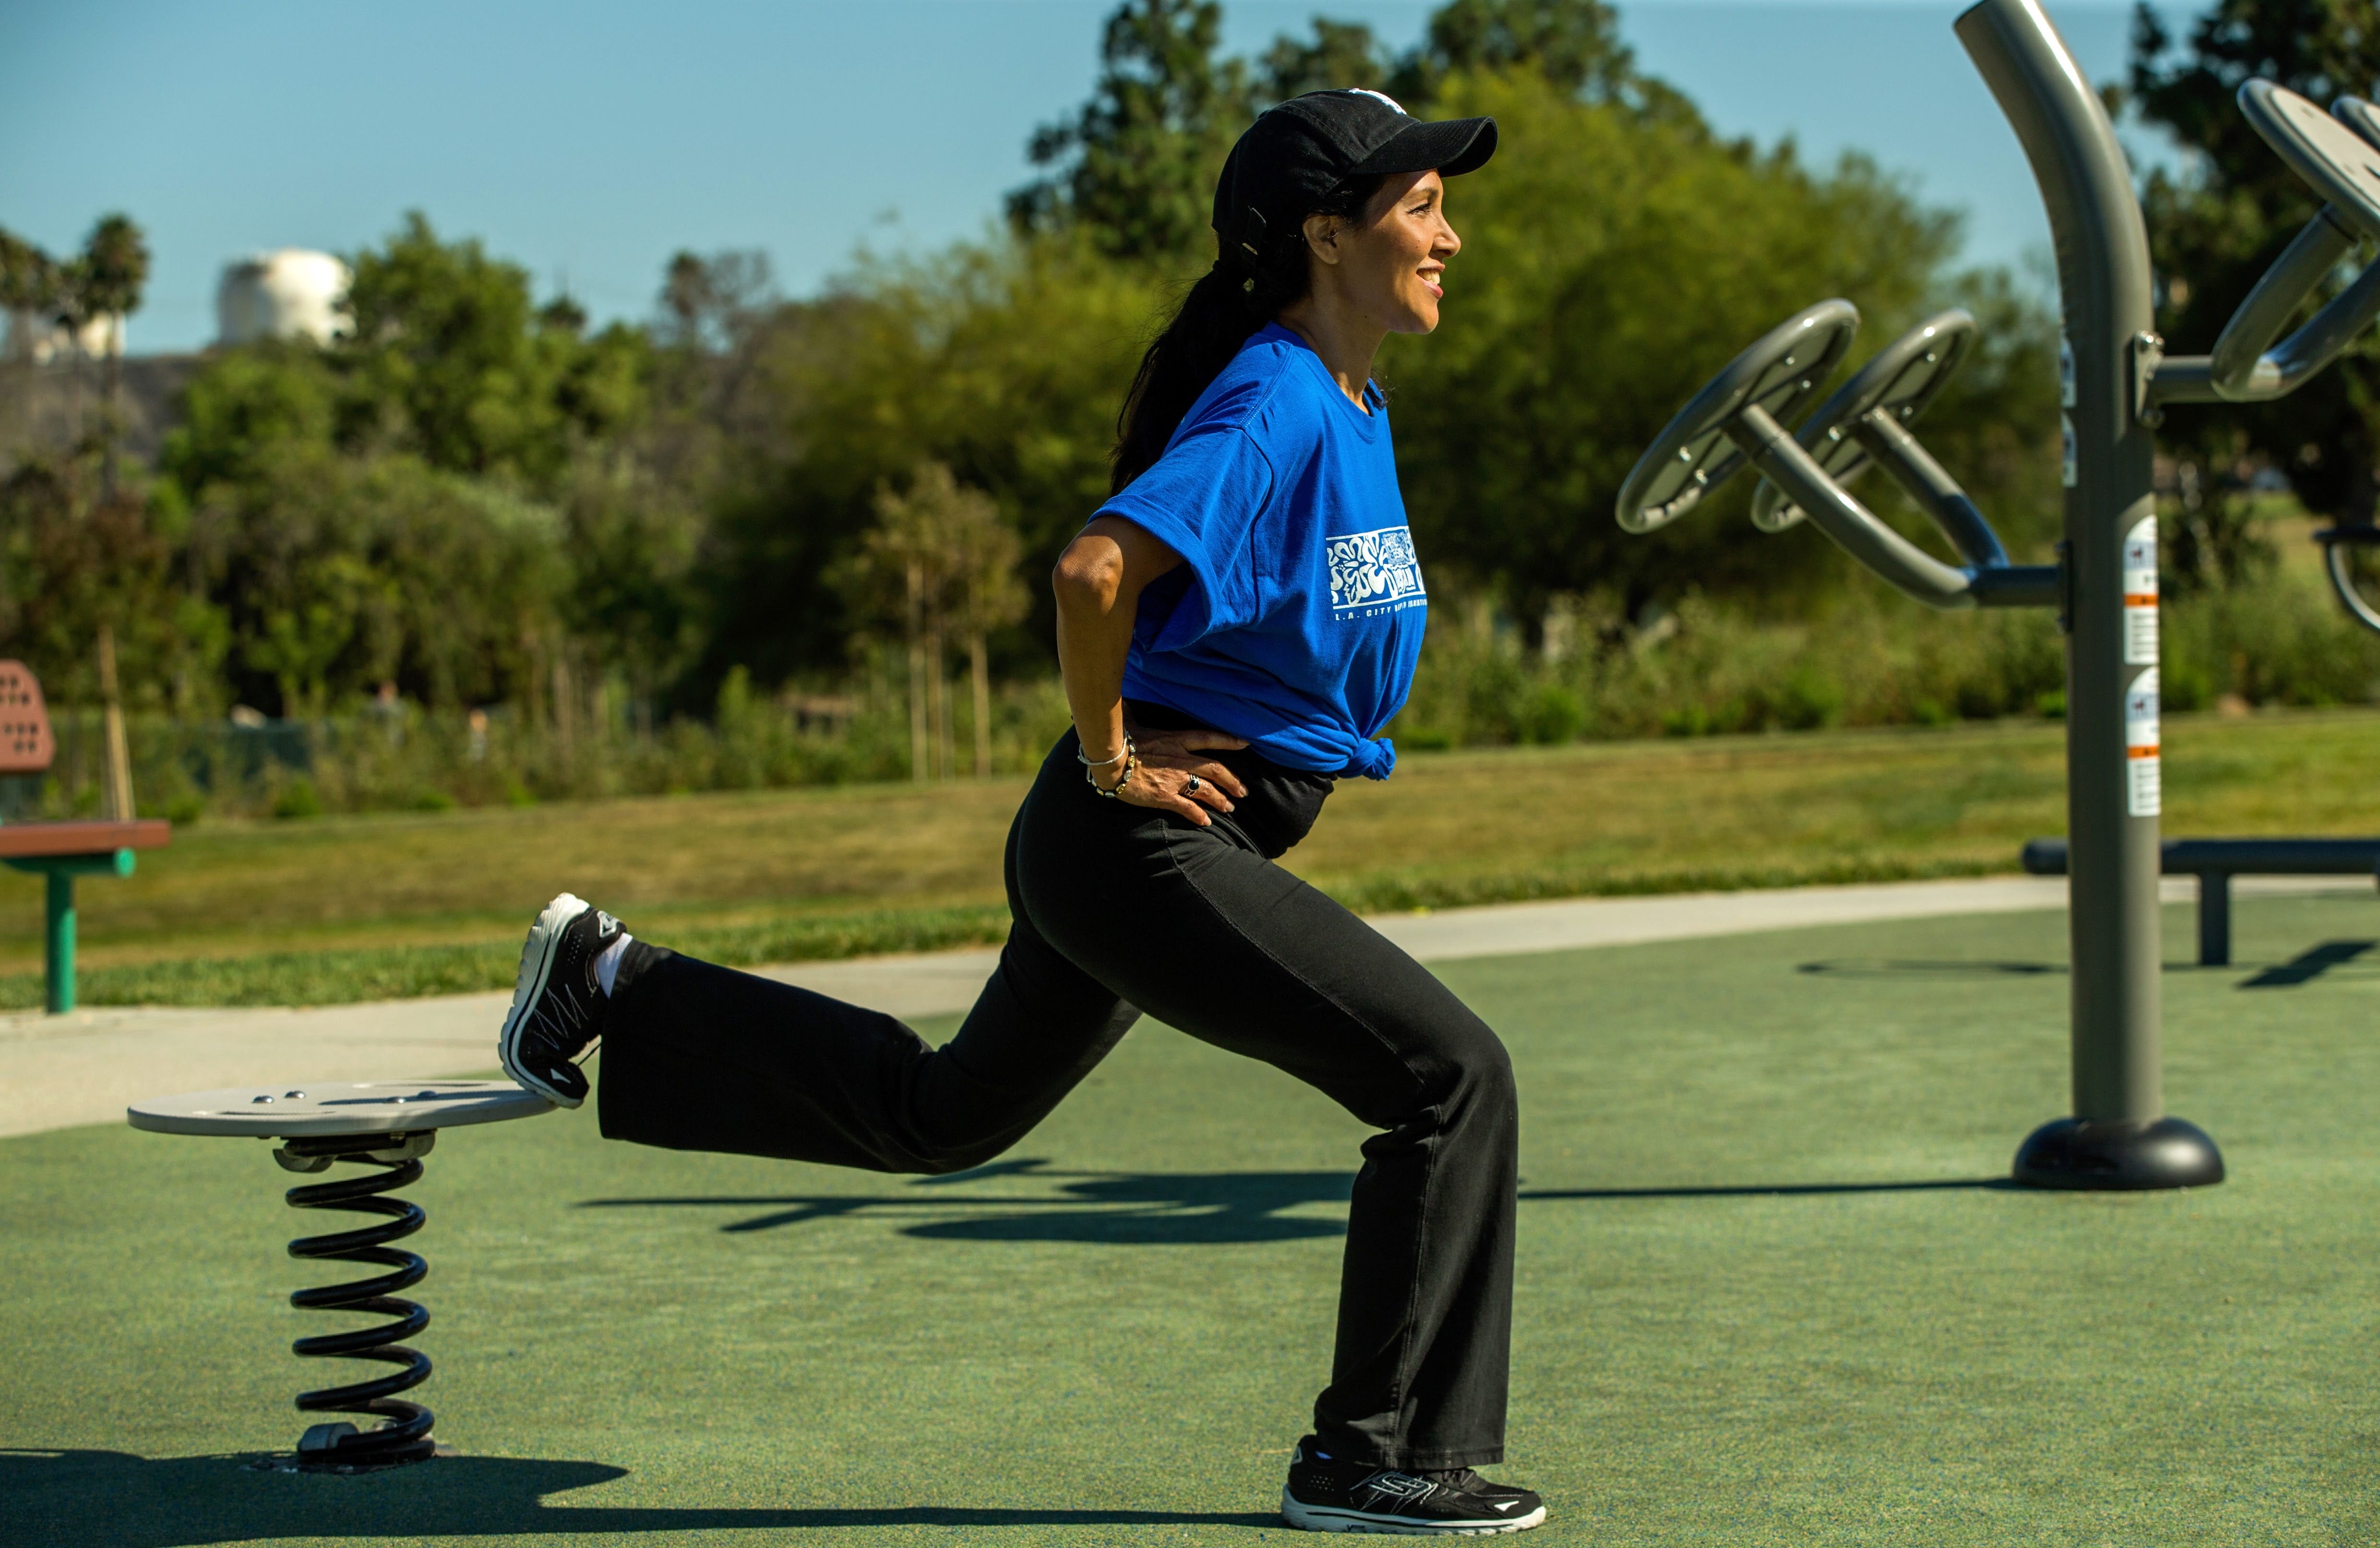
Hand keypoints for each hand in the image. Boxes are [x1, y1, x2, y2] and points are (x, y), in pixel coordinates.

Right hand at [1095, 725, 1248, 825]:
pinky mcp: (1164, 796)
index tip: (1245, 744)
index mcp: (1175, 740)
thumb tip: (1126, 703)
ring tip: (1229, 808)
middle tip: (1243, 791)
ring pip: (1206, 790)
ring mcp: (1174, 779)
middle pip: (1215, 769)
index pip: (1209, 738)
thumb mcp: (1131, 722)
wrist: (1109, 761)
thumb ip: (1133, 713)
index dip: (1229, 741)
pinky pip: (1188, 808)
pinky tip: (1206, 822)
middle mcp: (1181, 759)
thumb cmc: (1118, 740)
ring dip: (1220, 800)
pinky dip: (1199, 816)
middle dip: (1232, 781)